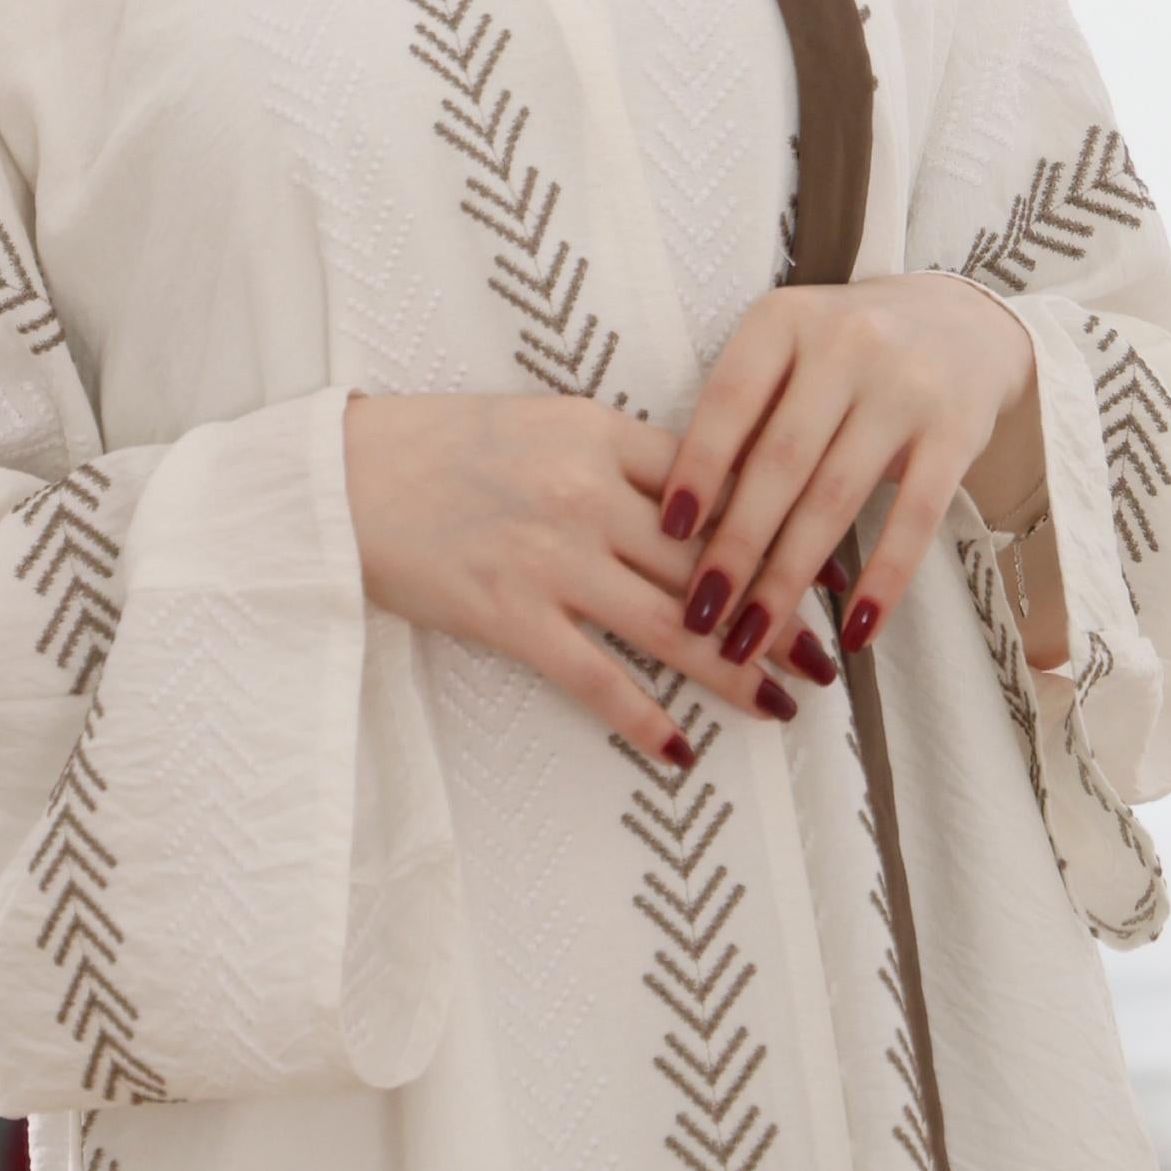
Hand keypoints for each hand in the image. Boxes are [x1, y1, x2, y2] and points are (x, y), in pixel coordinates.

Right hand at [341, 389, 812, 771]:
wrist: (341, 478)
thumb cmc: (439, 447)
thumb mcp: (541, 422)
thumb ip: (616, 456)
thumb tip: (694, 497)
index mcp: (599, 436)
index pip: (716, 482)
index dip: (781, 525)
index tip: (827, 559)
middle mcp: (586, 495)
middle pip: (710, 560)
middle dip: (778, 610)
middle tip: (828, 653)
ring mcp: (550, 559)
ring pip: (670, 624)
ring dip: (735, 670)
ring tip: (783, 701)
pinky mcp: (510, 615)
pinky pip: (595, 678)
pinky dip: (645, 717)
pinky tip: (683, 748)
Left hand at [657, 275, 1037, 670]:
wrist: (963, 320)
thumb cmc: (846, 351)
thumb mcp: (789, 351)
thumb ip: (747, 414)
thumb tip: (684, 518)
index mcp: (785, 320)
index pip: (730, 401)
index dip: (698, 468)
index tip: (666, 533)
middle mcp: (847, 344)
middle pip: (779, 461)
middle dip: (734, 548)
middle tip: (699, 613)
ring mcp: (907, 388)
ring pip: (835, 497)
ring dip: (788, 579)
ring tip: (751, 638)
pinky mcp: (959, 432)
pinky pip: (916, 519)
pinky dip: (883, 581)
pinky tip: (854, 632)